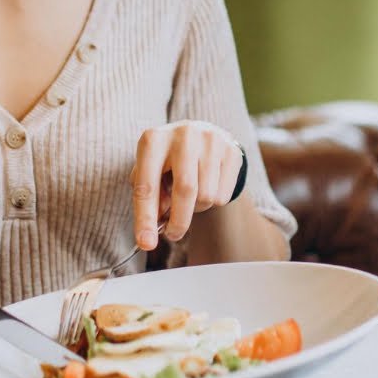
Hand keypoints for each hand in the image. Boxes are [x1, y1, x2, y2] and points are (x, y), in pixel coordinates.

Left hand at [130, 121, 244, 249]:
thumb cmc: (168, 159)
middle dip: (178, 222)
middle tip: (173, 234)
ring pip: (206, 197)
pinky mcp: (231, 151)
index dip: (145, 218)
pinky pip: (223, 196)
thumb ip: (150, 198)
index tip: (146, 244)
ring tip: (190, 197)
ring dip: (196, 209)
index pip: (147, 186)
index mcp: (154, 140)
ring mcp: (211, 141)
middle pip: (185, 191)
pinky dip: (212, 202)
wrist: (200, 133)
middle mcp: (183, 135)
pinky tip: (207, 186)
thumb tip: (154, 229)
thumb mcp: (150, 171)